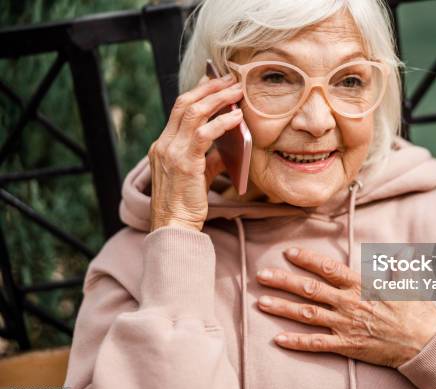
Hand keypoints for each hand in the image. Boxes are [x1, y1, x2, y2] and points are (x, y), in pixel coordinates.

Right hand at [148, 73, 243, 231]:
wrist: (174, 226)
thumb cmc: (186, 205)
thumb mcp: (198, 176)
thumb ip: (210, 159)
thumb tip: (229, 146)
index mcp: (162, 146)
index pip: (179, 109)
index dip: (198, 92)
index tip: (215, 82)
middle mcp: (163, 144)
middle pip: (185, 103)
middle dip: (209, 87)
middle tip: (229, 79)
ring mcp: (170, 152)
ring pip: (193, 112)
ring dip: (217, 98)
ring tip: (236, 91)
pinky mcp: (184, 162)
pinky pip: (204, 133)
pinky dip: (222, 122)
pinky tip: (237, 118)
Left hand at [256, 247, 435, 367]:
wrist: (424, 343)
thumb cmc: (416, 311)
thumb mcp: (407, 282)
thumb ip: (397, 265)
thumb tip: (400, 251)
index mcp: (361, 285)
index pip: (328, 268)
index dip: (307, 260)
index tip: (289, 253)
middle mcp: (349, 303)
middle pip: (310, 289)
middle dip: (284, 281)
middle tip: (262, 276)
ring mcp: (345, 325)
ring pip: (307, 315)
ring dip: (283, 308)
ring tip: (261, 303)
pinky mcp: (346, 345)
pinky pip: (317, 344)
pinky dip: (297, 342)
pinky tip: (278, 339)